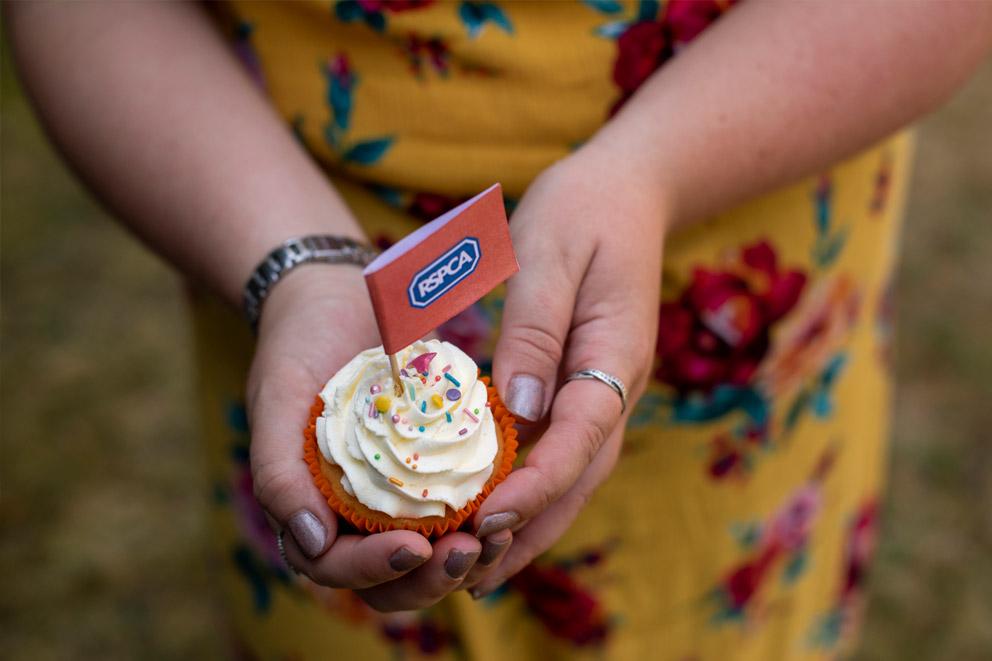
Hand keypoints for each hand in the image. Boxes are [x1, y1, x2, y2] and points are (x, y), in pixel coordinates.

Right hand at [245, 265, 513, 610]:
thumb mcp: (278, 398)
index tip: (415, 547)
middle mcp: (353, 513)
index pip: (335, 565)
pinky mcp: (434, 468)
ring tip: (497, 536)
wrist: (337, 295)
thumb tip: (310, 540)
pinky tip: (510, 503)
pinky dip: (484, 517)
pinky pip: (461, 508)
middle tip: (470, 550)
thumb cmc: (298, 344)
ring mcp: (396, 494)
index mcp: (308, 507)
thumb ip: (279, 471)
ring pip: (431, 555)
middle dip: (431, 577)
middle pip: (390, 578)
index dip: (373, 569)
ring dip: (465, 558)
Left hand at [466, 146, 666, 591]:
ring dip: (530, 524)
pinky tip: (487, 513)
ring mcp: (603, 392)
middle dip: (530, 527)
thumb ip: (535, 331)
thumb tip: (518, 411)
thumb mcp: (550, 256)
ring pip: (572, 476)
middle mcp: (617, 387)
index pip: (582, 435)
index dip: (537, 483)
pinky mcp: (581, 389)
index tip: (489, 519)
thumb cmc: (584, 211)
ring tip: (473, 566)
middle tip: (471, 570)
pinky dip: (527, 491)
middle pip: (580, 476)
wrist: (625, 191)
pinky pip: (558, 452)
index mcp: (616, 355)